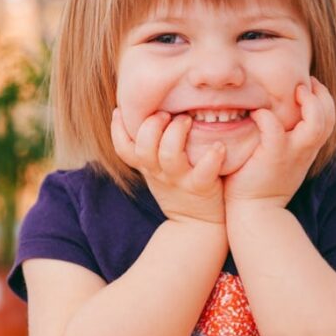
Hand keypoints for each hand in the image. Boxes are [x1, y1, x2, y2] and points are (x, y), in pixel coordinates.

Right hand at [111, 108, 226, 224]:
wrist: (197, 226)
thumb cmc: (178, 188)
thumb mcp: (156, 170)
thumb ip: (150, 146)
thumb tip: (144, 112)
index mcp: (147, 166)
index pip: (123, 148)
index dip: (117, 129)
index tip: (120, 110)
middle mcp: (159, 172)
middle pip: (144, 147)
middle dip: (152, 125)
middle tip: (166, 113)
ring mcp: (179, 180)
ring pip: (169, 155)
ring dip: (177, 133)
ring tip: (188, 120)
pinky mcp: (201, 187)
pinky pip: (204, 172)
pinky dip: (211, 157)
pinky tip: (219, 146)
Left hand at [223, 77, 335, 207]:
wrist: (254, 213)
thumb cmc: (260, 184)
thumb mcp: (280, 160)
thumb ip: (284, 140)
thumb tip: (274, 117)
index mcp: (307, 149)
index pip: (328, 118)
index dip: (323, 99)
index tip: (308, 86)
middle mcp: (305, 150)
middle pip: (329, 117)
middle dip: (321, 95)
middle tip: (305, 82)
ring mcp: (292, 153)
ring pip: (316, 123)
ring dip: (308, 102)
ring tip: (294, 91)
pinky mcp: (273, 156)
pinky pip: (274, 128)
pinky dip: (267, 117)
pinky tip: (256, 114)